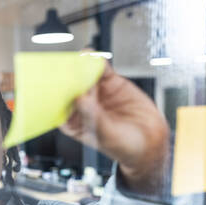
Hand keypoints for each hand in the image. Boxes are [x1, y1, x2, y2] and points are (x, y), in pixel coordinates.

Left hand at [59, 61, 168, 192]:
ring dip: (80, 66)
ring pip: (85, 77)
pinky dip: (97, 62)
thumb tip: (80, 100)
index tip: (55, 88)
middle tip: (65, 69)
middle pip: (71, 88)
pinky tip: (93, 56)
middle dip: (67, 78)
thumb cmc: (124, 146)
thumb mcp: (107, 135)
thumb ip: (94, 117)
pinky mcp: (111, 83)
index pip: (60, 107)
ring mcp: (96, 93)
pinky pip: (102, 70)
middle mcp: (82, 106)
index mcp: (74, 123)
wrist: (151, 141)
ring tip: (79, 59)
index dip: (56, 97)